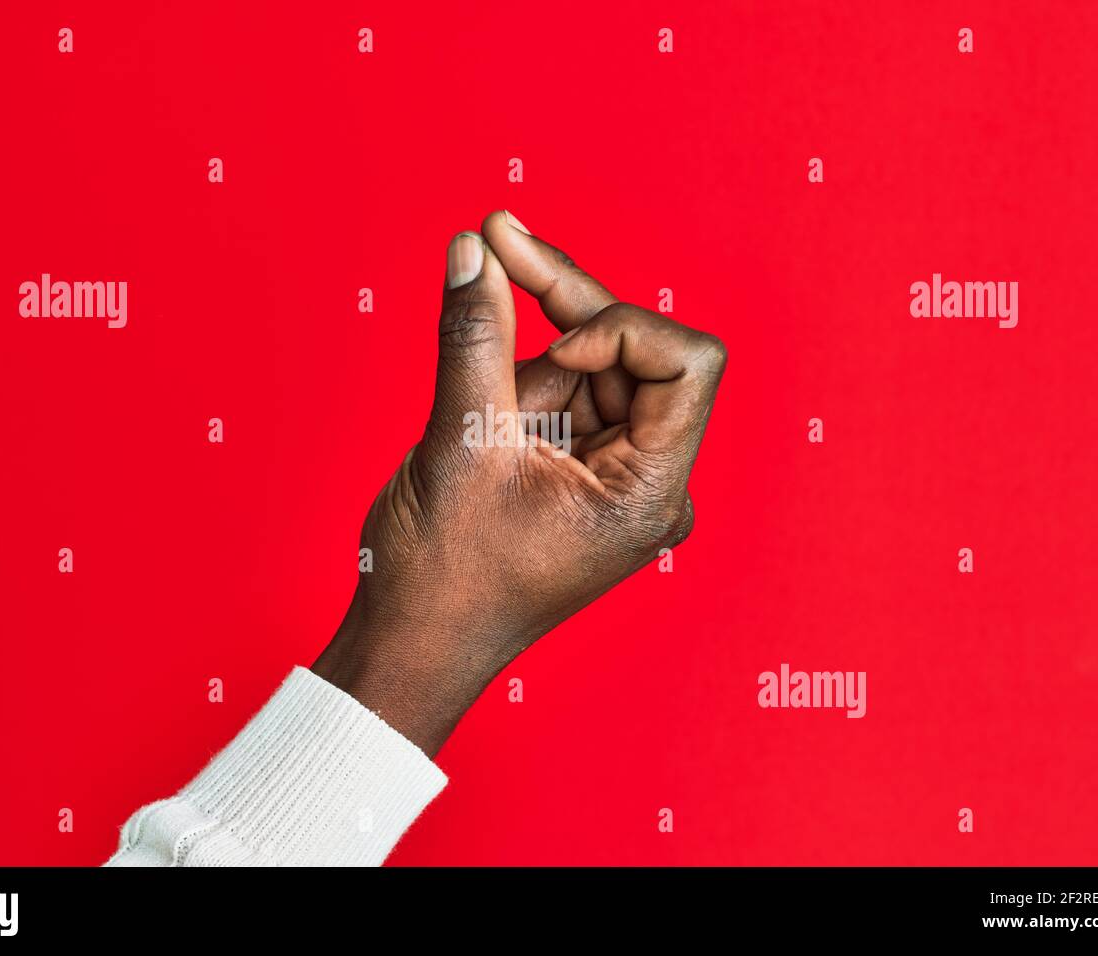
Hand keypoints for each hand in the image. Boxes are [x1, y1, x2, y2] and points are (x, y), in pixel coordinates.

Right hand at [312, 211, 726, 754]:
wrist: (411, 643)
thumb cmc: (444, 575)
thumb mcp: (460, 444)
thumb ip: (475, 337)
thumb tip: (474, 248)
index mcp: (649, 491)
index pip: (686, 365)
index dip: (621, 331)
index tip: (550, 350)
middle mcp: (645, 480)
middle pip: (630, 352)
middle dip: (559, 304)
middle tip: (493, 236)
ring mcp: (611, 475)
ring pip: (587, 365)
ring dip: (520, 360)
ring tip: (461, 408)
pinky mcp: (575, 469)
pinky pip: (560, 394)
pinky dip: (515, 376)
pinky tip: (474, 385)